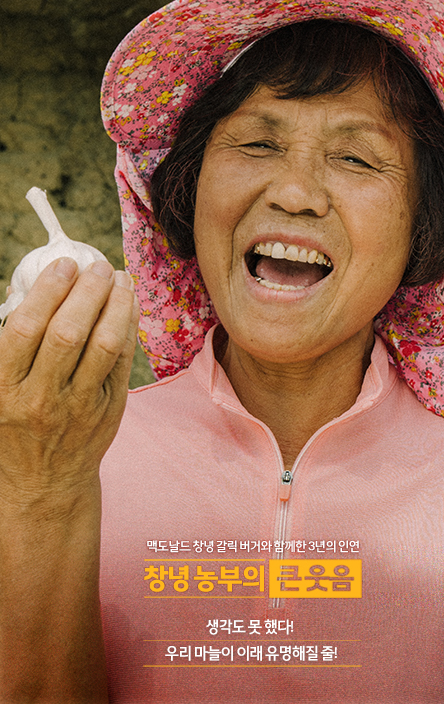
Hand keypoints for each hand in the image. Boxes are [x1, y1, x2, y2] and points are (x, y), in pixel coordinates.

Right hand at [0, 257, 138, 502]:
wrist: (42, 483)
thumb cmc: (15, 423)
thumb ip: (11, 345)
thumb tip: (35, 289)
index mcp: (4, 386)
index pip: (26, 329)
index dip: (48, 290)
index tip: (64, 264)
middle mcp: (40, 396)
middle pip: (69, 332)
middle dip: (87, 291)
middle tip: (97, 265)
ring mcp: (78, 406)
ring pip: (103, 345)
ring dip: (115, 304)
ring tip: (119, 278)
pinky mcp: (108, 410)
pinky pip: (122, 361)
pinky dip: (127, 327)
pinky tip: (128, 304)